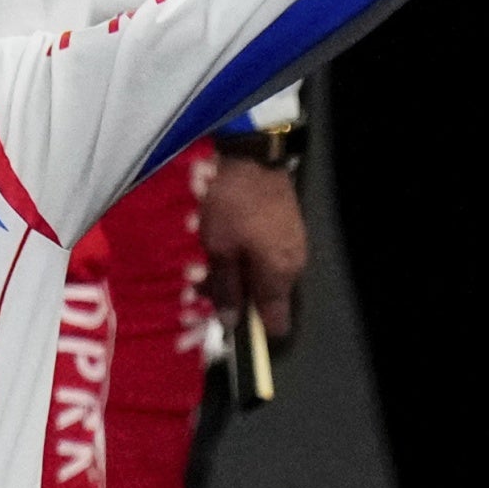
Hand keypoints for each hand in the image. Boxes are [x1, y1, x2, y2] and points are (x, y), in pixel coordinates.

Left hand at [202, 155, 307, 351]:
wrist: (253, 158)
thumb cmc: (232, 206)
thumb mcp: (220, 249)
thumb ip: (227, 288)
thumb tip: (232, 323)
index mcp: (280, 276)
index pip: (275, 322)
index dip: (249, 329)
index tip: (222, 324)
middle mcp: (293, 267)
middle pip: (262, 297)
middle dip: (229, 294)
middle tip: (194, 281)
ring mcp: (292, 246)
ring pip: (259, 274)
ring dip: (230, 272)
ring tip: (197, 258)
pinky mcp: (286, 230)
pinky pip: (263, 255)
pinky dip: (240, 254)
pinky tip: (216, 242)